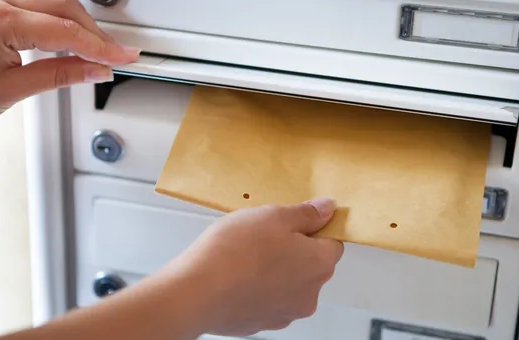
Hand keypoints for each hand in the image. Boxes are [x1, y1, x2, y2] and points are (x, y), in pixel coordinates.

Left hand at [0, 0, 139, 121]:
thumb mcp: (8, 90)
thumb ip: (58, 76)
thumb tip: (95, 70)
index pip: (68, 31)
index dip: (103, 47)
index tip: (125, 56)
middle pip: (64, 4)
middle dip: (94, 31)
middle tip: (115, 55)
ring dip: (77, 19)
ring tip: (94, 47)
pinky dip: (58, 15)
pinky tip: (66, 33)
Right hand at [0, 199, 343, 339]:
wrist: (185, 293)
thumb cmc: (224, 256)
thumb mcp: (269, 215)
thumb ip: (303, 211)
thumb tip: (326, 206)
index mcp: (312, 264)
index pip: (333, 238)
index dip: (319, 219)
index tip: (311, 207)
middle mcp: (301, 290)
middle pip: (307, 256)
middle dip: (291, 236)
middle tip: (266, 216)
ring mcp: (276, 306)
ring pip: (282, 271)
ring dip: (268, 253)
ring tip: (242, 235)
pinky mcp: (249, 313)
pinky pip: (258, 286)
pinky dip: (249, 270)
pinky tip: (228, 257)